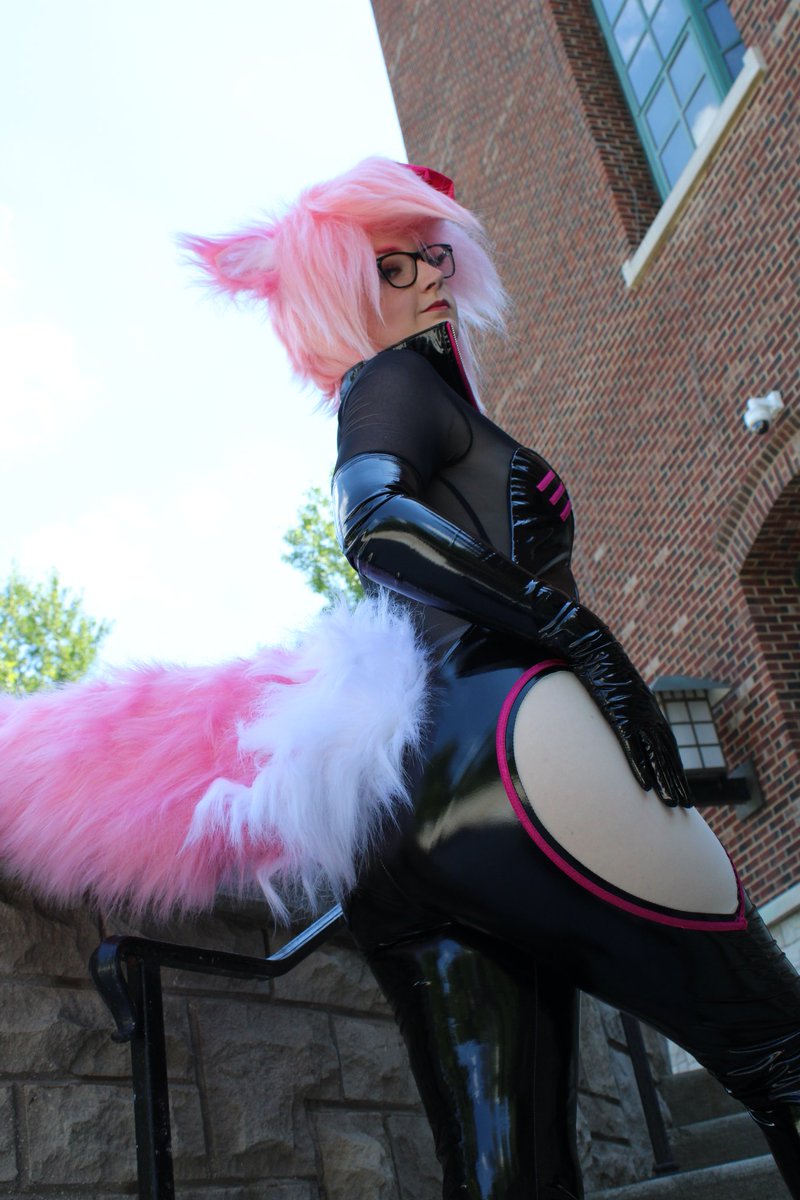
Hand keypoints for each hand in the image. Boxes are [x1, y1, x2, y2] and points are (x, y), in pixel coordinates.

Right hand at [535, 600, 692, 807]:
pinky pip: (633, 747)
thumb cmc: (597, 662)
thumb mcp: (613, 687)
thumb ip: (617, 703)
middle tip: (686, 806)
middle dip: (677, 780)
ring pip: (656, 755)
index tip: (681, 785)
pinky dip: (642, 767)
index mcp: (647, 707)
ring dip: (666, 781)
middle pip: (667, 753)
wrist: (590, 642)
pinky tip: (647, 786)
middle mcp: (647, 712)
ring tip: (674, 804)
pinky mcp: (619, 714)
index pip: (666, 742)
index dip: (674, 766)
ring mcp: (635, 714)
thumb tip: (610, 713)